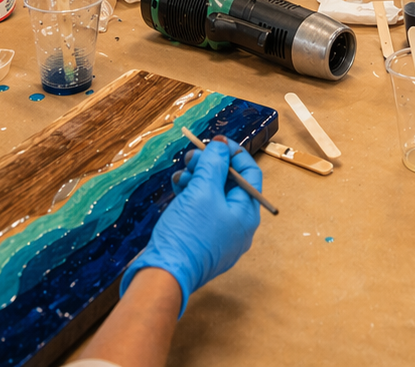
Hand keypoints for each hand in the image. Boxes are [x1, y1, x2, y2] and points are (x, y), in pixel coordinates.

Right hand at [118, 138, 262, 316]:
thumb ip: (214, 164)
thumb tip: (221, 147)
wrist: (164, 274)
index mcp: (247, 214)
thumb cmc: (189, 233)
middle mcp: (238, 225)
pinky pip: (201, 210)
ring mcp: (220, 234)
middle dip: (210, 166)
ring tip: (181, 173)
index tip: (216, 141)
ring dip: (197, 179)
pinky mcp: (202, 240)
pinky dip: (190, 196)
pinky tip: (177, 187)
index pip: (250, 174)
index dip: (233, 154)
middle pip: (229, 184)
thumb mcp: (203, 190)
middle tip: (192, 155)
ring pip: (212, 195)